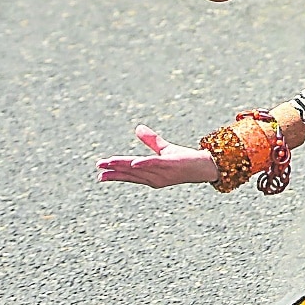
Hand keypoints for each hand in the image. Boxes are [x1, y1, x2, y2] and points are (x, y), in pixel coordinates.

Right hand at [97, 125, 219, 188]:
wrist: (205, 166)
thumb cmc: (185, 160)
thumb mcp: (164, 149)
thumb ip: (151, 140)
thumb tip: (137, 128)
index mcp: (150, 175)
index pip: (130, 174)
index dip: (115, 173)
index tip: (100, 172)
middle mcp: (154, 177)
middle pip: (130, 173)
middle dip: (114, 171)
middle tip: (99, 170)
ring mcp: (162, 173)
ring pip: (139, 170)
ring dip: (123, 167)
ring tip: (109, 163)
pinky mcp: (171, 165)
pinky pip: (156, 165)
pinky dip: (145, 164)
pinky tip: (135, 162)